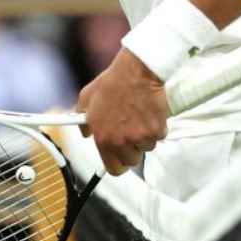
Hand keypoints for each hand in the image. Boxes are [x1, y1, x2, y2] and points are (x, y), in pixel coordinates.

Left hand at [75, 48, 169, 174]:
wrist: (136, 72)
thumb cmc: (112, 83)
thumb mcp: (86, 99)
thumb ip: (82, 120)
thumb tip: (84, 133)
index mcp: (103, 137)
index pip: (113, 168)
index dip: (116, 164)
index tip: (118, 159)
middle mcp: (121, 141)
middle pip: (131, 161)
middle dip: (131, 149)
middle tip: (128, 132)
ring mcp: (140, 137)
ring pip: (145, 148)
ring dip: (143, 137)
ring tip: (137, 117)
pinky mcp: (157, 131)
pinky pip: (158, 137)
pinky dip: (155, 129)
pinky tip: (147, 113)